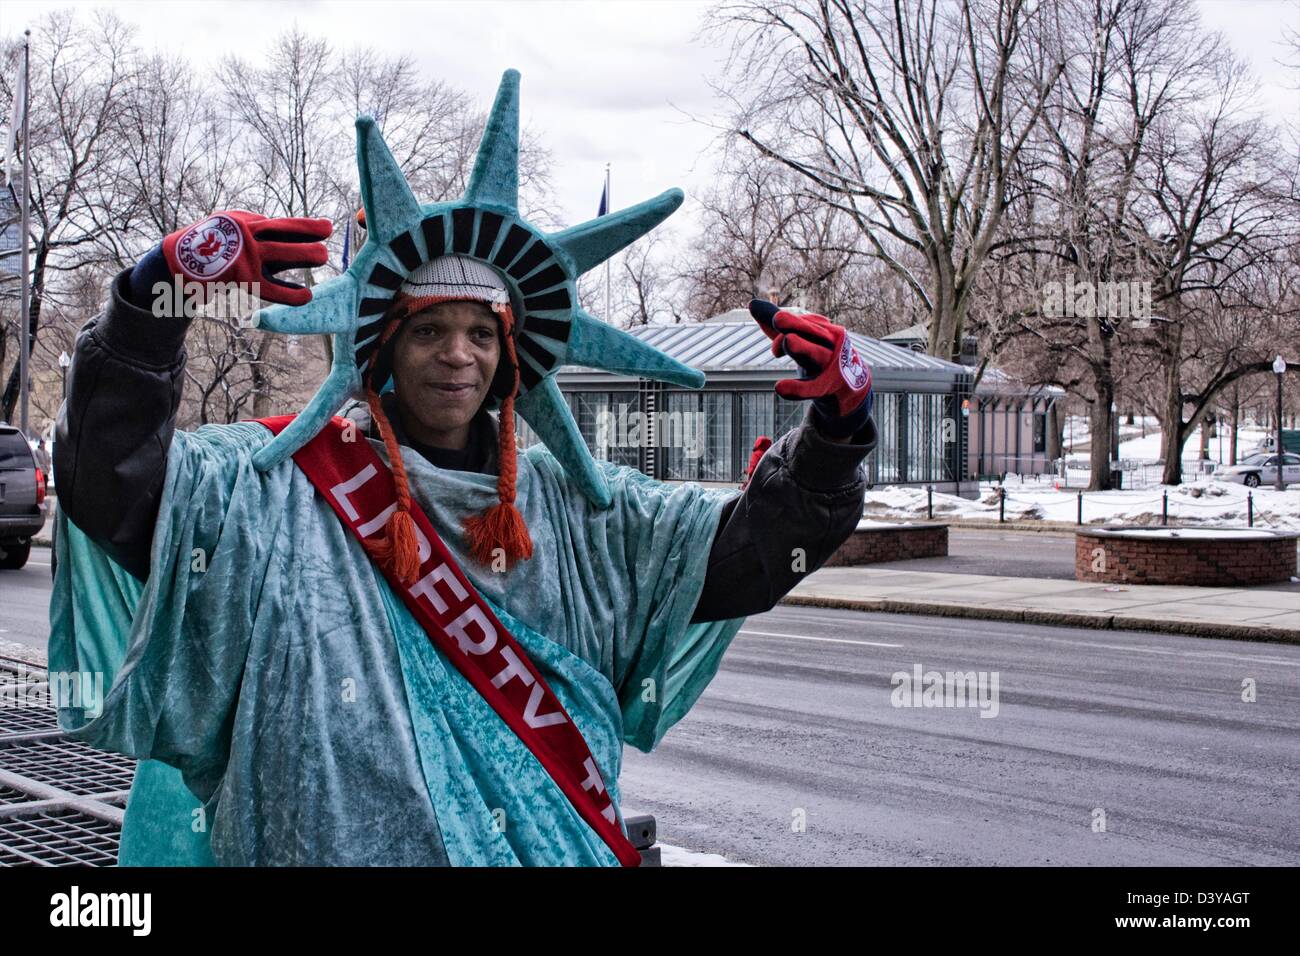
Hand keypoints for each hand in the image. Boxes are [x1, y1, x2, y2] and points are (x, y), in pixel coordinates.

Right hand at [162, 210, 332, 306]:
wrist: (177, 260)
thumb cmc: (213, 243)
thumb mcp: (232, 226)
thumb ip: (259, 228)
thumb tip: (289, 232)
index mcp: (246, 223)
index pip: (281, 224)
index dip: (306, 226)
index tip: (328, 226)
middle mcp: (246, 237)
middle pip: (282, 234)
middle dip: (308, 236)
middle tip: (328, 242)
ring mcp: (244, 257)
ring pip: (280, 255)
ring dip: (304, 255)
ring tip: (324, 256)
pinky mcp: (240, 278)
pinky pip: (270, 288)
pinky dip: (289, 293)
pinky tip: (306, 296)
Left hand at [748, 299, 871, 438]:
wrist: (847, 386)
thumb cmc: (818, 355)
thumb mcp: (800, 339)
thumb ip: (775, 324)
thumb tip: (752, 303)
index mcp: (822, 329)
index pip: (801, 323)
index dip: (784, 324)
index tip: (774, 331)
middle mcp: (829, 344)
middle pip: (811, 333)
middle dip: (795, 324)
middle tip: (777, 318)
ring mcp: (830, 365)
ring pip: (815, 354)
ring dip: (803, 347)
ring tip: (788, 341)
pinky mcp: (827, 387)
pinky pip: (812, 387)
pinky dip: (797, 389)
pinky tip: (780, 388)